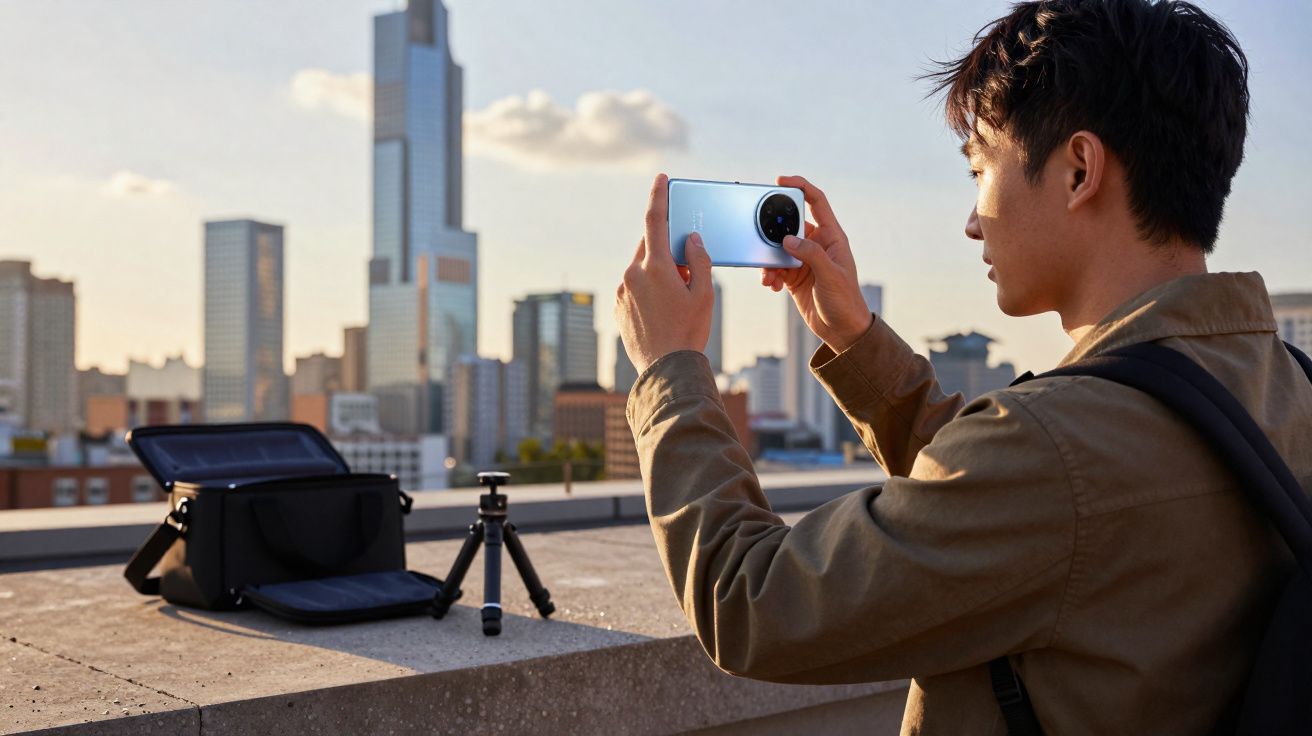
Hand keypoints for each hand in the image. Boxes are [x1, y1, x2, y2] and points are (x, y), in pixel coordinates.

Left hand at [615, 173, 714, 374]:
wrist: (665, 369)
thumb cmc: (688, 332)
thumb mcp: (704, 295)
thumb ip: (700, 260)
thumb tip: (691, 240)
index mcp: (655, 266)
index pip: (655, 220)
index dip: (659, 195)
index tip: (661, 179)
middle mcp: (632, 274)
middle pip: (649, 245)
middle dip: (667, 248)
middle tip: (686, 267)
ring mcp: (622, 291)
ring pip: (641, 267)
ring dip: (658, 271)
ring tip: (676, 297)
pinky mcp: (618, 306)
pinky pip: (633, 286)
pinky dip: (648, 288)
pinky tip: (663, 310)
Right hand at [761, 175, 872, 352]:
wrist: (842, 330)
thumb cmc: (846, 301)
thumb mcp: (831, 276)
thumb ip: (811, 255)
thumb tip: (788, 240)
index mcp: (832, 237)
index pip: (816, 202)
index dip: (800, 187)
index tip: (780, 181)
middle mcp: (817, 245)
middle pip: (790, 225)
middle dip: (773, 230)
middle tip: (761, 235)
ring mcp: (804, 260)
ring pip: (777, 248)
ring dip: (768, 259)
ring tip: (767, 274)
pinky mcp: (793, 276)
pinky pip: (774, 267)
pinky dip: (768, 274)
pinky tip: (770, 285)